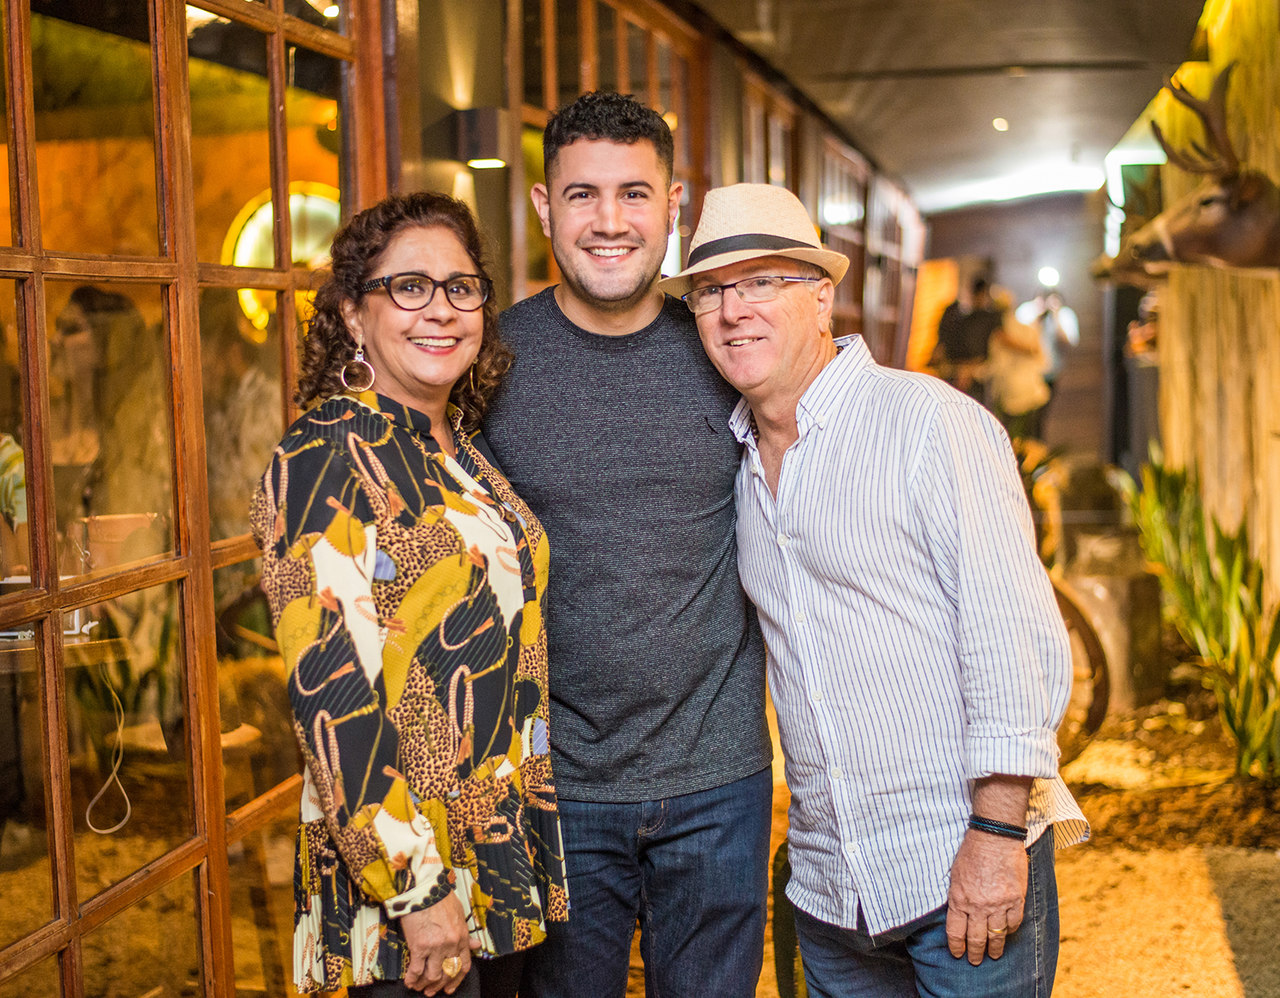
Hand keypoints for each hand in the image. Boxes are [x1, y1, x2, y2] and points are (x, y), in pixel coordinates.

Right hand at [400, 893, 479, 994]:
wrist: (424, 888)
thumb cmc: (440, 897)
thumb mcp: (459, 913)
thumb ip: (466, 932)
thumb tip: (476, 945)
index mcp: (462, 936)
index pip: (464, 965)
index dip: (456, 979)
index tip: (450, 987)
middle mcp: (451, 944)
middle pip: (448, 973)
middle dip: (440, 986)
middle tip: (431, 991)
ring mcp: (436, 947)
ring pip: (433, 976)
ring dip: (425, 984)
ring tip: (419, 987)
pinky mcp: (419, 946)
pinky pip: (416, 970)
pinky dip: (412, 979)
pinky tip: (409, 982)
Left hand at [944, 829, 1027, 964]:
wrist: (995, 837)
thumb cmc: (971, 852)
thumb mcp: (955, 875)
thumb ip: (958, 896)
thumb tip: (959, 915)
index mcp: (959, 898)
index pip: (956, 931)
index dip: (957, 946)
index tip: (958, 954)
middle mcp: (978, 905)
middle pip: (976, 938)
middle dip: (975, 953)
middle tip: (976, 961)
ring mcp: (999, 904)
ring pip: (997, 935)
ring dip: (995, 948)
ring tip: (994, 954)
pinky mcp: (1016, 899)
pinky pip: (1014, 923)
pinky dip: (1010, 930)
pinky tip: (1007, 932)